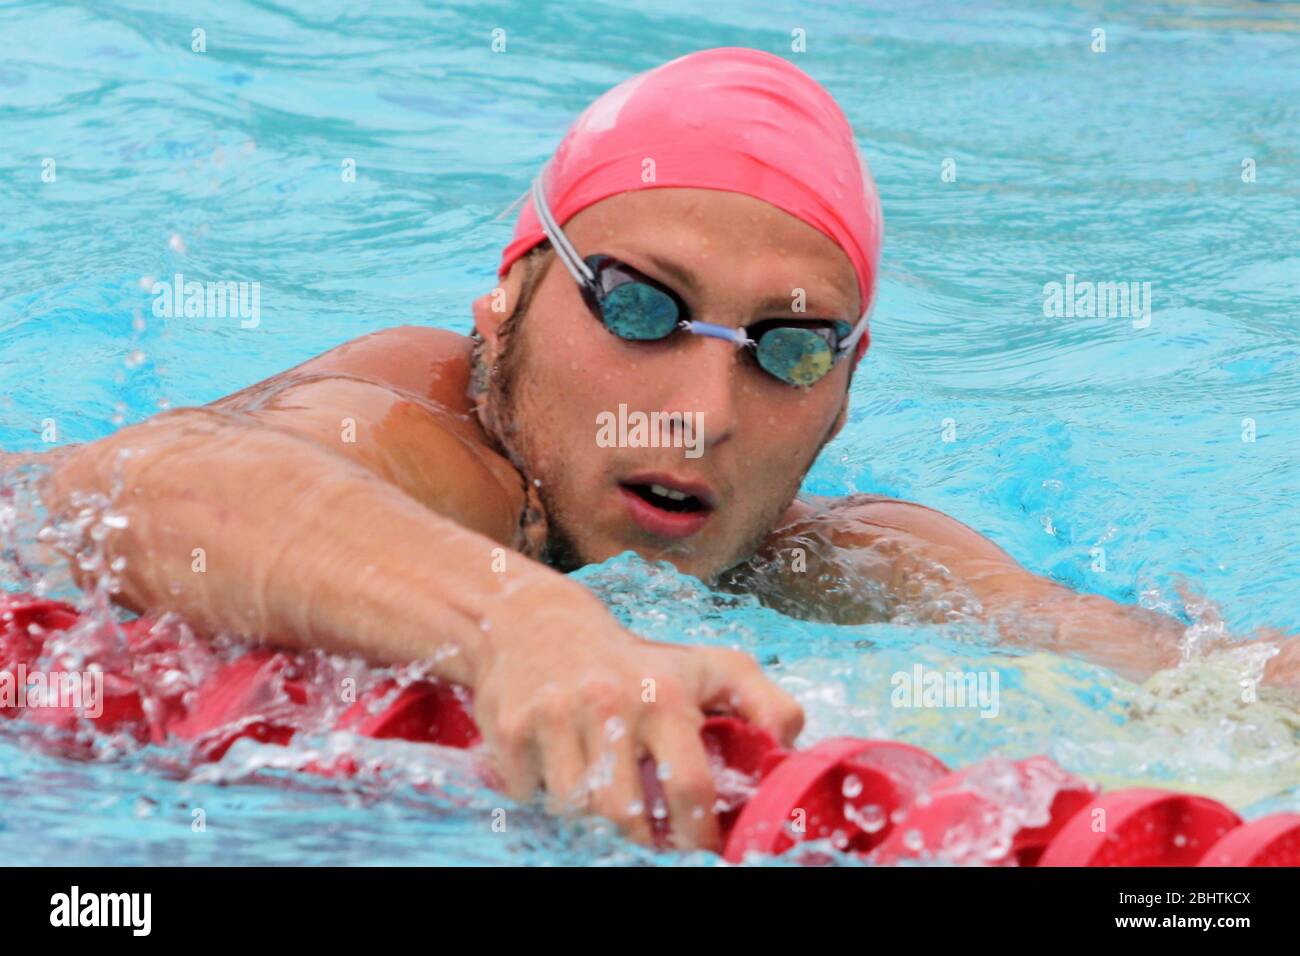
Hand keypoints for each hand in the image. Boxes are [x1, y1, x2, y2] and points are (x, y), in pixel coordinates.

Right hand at [470, 606, 802, 849]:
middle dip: (640, 840)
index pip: (688, 786)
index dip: (697, 834)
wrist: (537, 623)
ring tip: (605, 799)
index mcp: (664, 696)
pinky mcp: (510, 729)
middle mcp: (609, 703)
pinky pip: (529, 795)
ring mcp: (555, 716)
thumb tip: (791, 747)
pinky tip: (556, 770)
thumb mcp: (709, 666)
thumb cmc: (637, 660)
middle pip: (625, 814)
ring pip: (577, 810)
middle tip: (648, 840)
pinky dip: (543, 797)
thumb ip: (766, 702)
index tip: (699, 851)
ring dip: (592, 818)